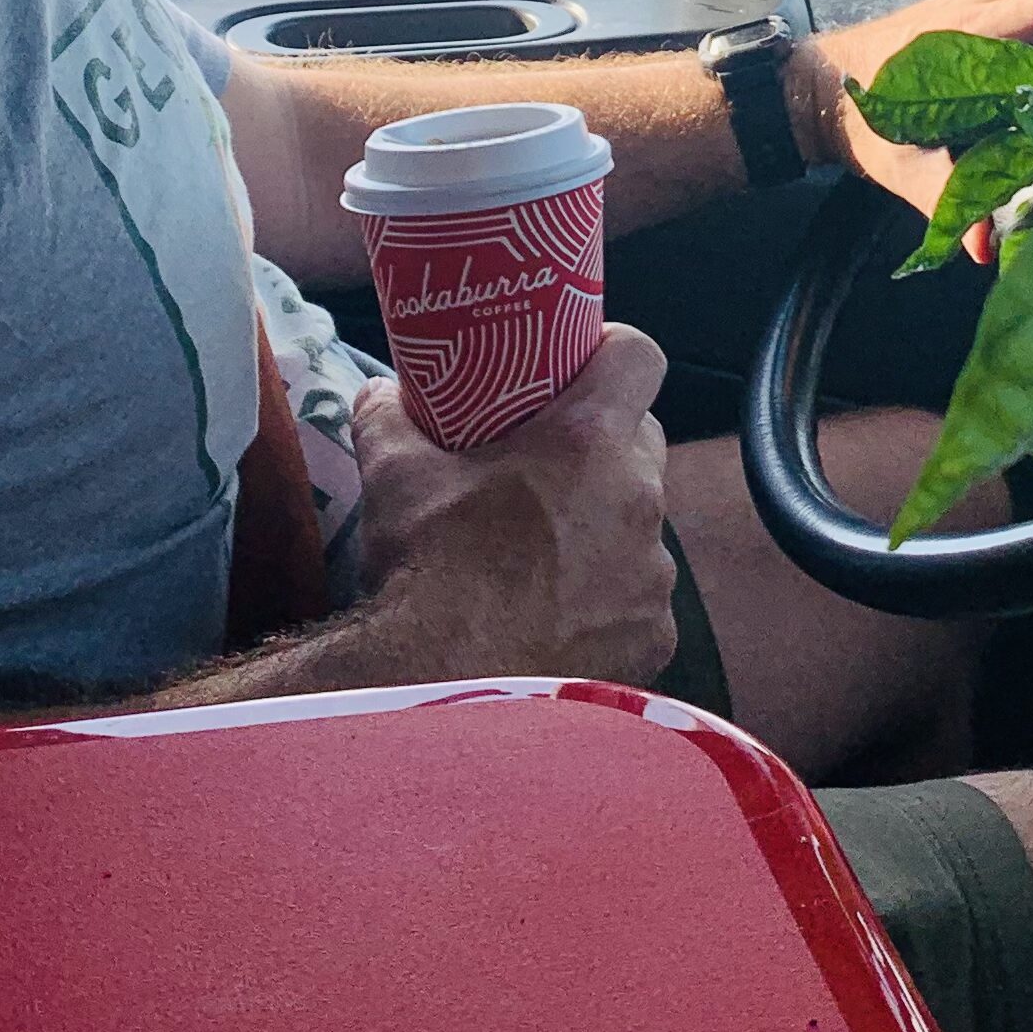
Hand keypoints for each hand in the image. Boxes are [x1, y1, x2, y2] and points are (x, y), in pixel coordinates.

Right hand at [348, 325, 675, 685]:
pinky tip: (561, 618)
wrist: (445, 680)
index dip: (614, 352)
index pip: (639, 357)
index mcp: (588, 442)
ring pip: (642, 527)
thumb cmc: (427, 566)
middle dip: (606, 446)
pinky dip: (610, 602)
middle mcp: (639, 499)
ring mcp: (653, 574)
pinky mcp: (655, 637)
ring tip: (547, 554)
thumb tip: (378, 390)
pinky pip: (642, 602)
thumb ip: (387, 416)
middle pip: (643, 443)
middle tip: (550, 464)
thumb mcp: (394, 474)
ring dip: (607, 529)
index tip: (583, 364)